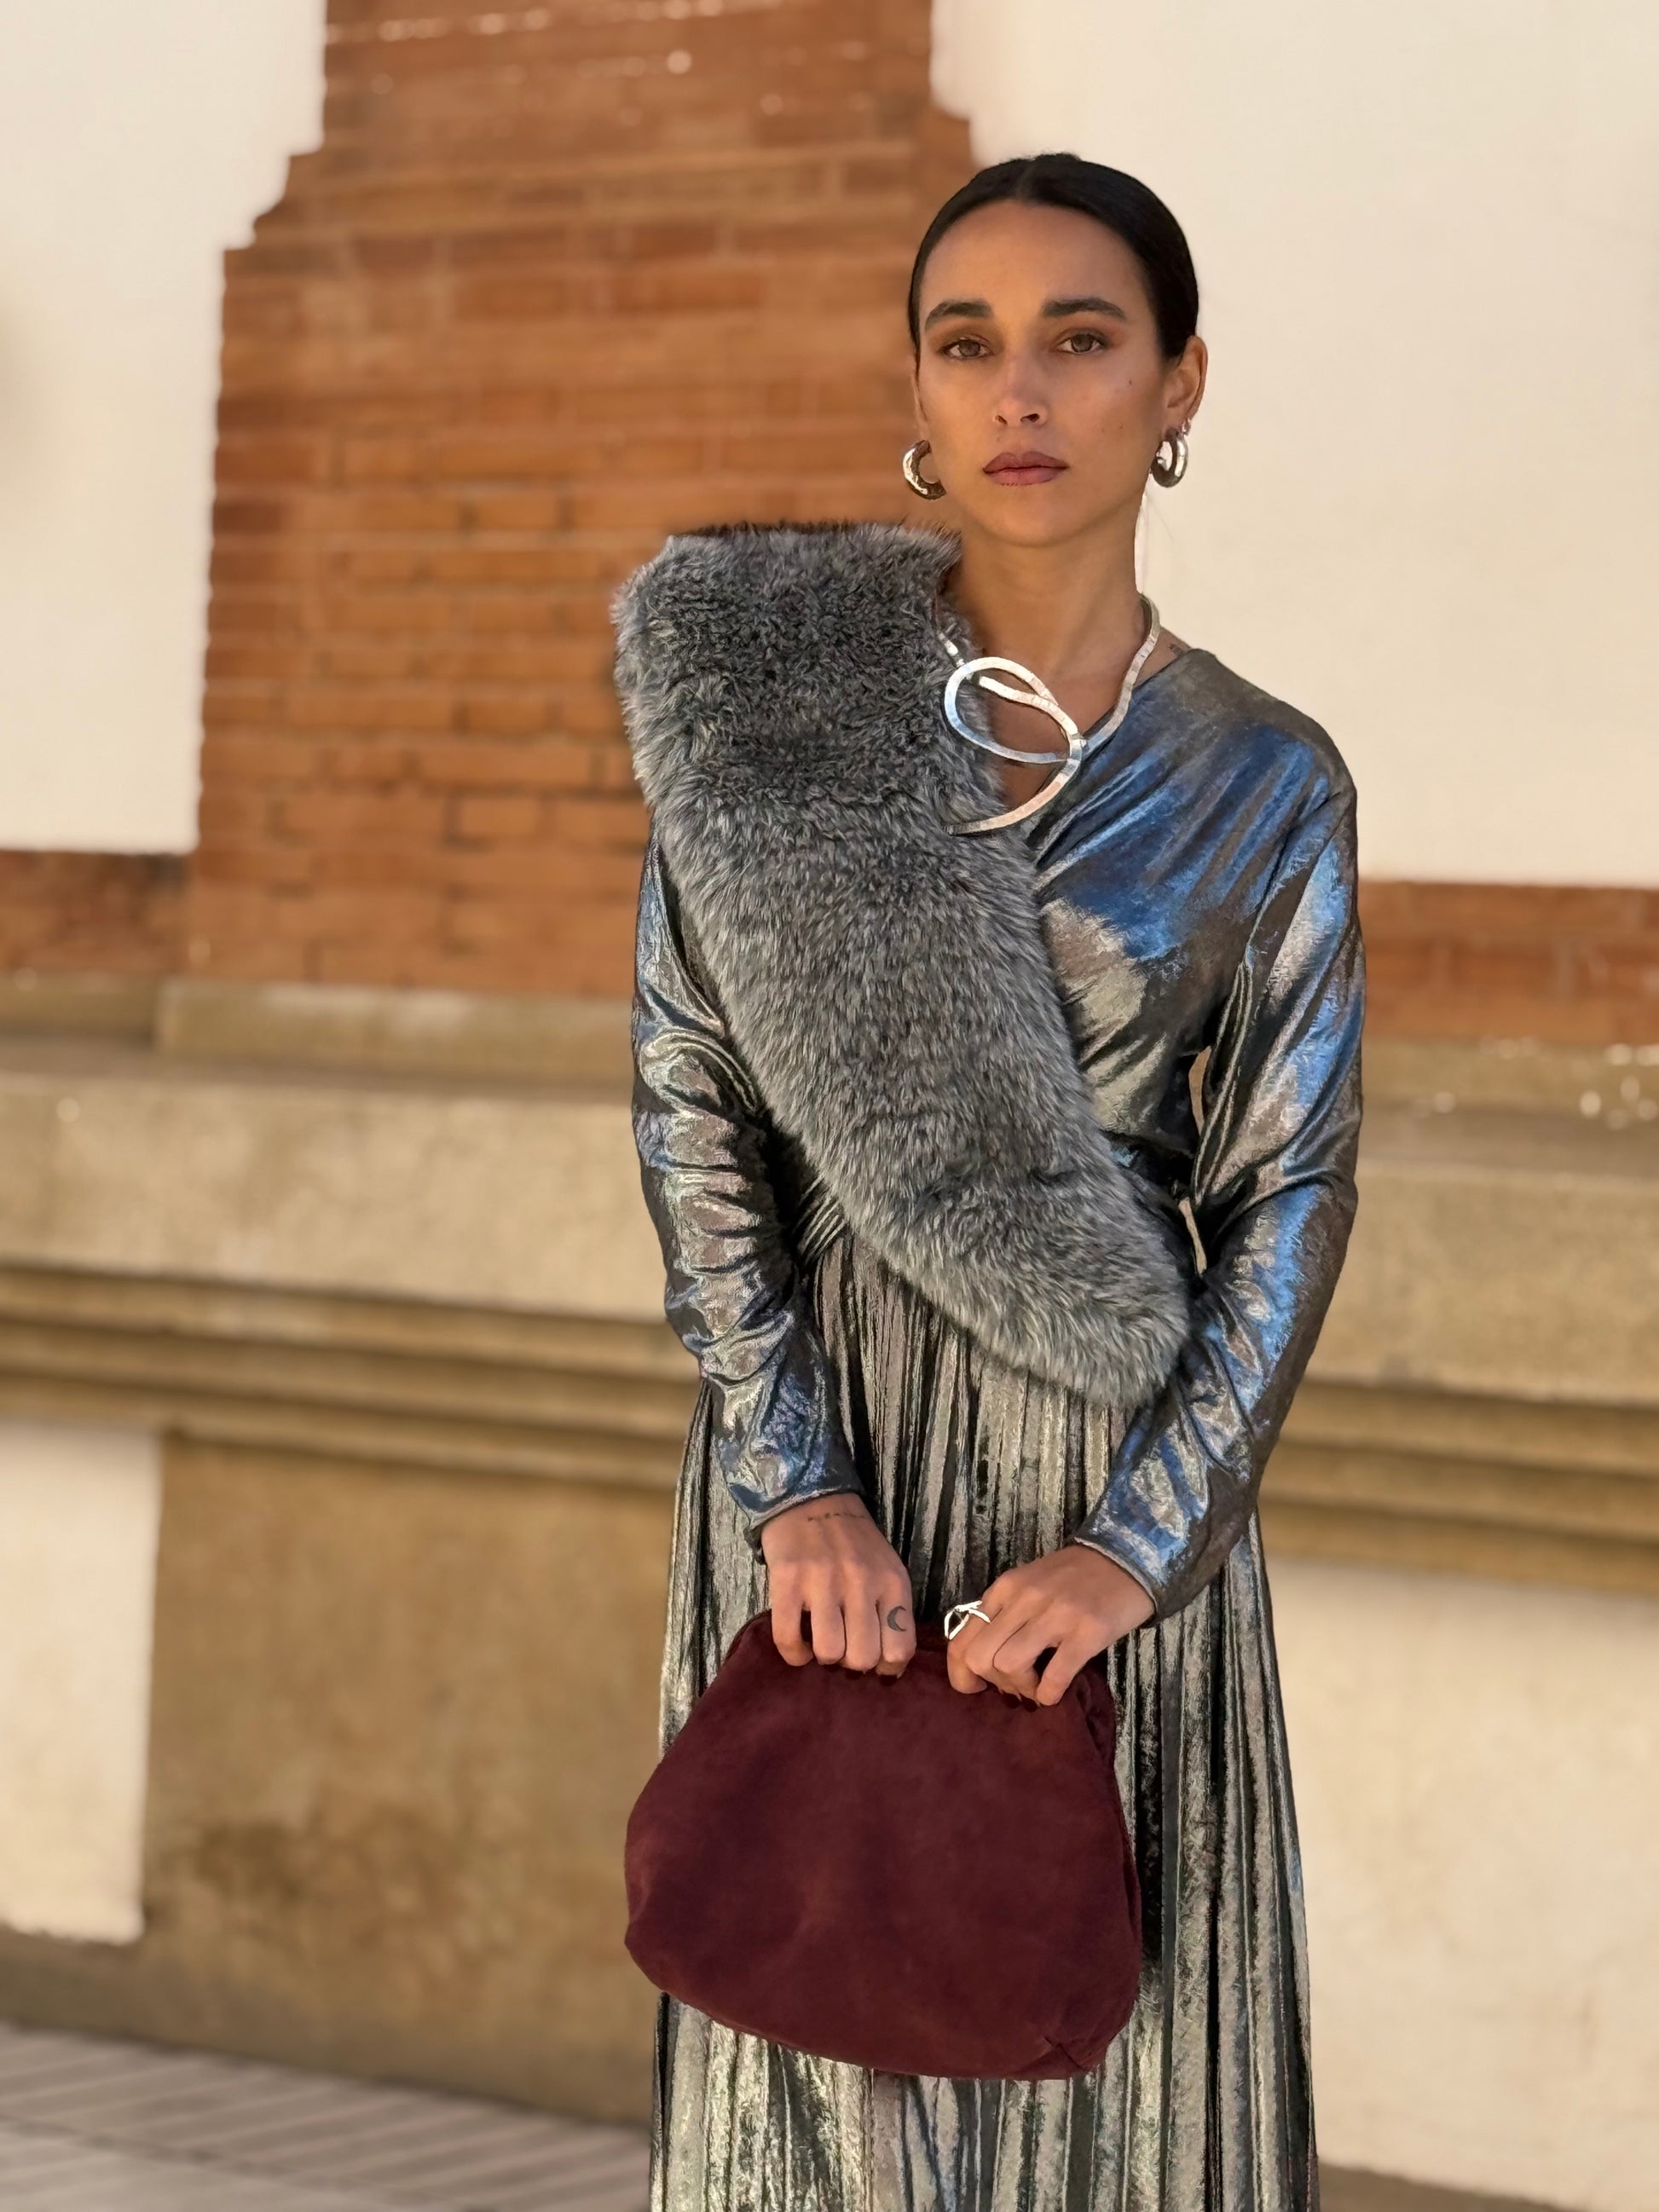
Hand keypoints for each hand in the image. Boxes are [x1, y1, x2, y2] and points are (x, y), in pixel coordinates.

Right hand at [759, 1493, 916, 1676]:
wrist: (811, 1497)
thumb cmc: (853, 1541)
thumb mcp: (887, 1568)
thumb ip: (891, 1609)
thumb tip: (887, 1664)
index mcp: (891, 1582)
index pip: (900, 1648)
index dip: (887, 1668)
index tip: (874, 1663)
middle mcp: (861, 1583)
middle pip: (863, 1658)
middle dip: (852, 1663)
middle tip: (844, 1648)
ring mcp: (823, 1582)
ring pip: (829, 1653)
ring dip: (823, 1657)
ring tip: (820, 1643)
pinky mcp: (788, 1582)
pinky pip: (789, 1639)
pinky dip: (794, 1654)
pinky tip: (798, 1647)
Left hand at [945, 1544, 1152, 1706]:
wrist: (1125, 1558)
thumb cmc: (1073, 1577)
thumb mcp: (1027, 1585)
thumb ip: (1003, 1614)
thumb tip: (983, 1662)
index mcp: (1004, 1589)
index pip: (961, 1640)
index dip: (961, 1675)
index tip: (977, 1687)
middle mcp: (1023, 1599)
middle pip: (980, 1658)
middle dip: (993, 1683)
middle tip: (1016, 1686)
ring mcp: (1056, 1614)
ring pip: (1009, 1666)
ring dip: (1022, 1689)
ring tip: (1037, 1687)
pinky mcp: (1087, 1632)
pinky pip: (1054, 1677)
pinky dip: (1049, 1695)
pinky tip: (1055, 1692)